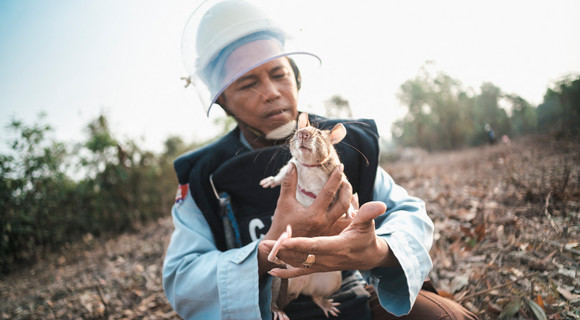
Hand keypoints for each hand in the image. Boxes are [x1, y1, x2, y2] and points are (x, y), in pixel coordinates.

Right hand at [257, 162, 353, 276]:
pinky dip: (347, 212)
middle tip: (345, 178)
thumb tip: (292, 165)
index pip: (328, 193)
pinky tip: (348, 204)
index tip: (340, 166)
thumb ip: (289, 183)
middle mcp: (324, 224)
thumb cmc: (281, 224)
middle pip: (343, 204)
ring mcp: (329, 231)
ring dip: (349, 200)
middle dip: (346, 189)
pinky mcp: (330, 235)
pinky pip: (344, 222)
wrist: (282, 247)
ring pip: (346, 214)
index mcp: (313, 215)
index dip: (335, 178)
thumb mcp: (284, 203)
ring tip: (347, 189)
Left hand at [262, 201, 398, 278]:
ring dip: (279, 258)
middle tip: (265, 244)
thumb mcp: (368, 225)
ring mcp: (322, 266)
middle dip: (282, 250)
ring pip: (298, 264)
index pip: (316, 246)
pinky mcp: (318, 268)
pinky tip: (272, 271)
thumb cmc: (366, 238)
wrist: (367, 258)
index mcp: (338, 247)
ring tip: (263, 249)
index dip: (300, 244)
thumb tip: (380, 204)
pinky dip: (286, 274)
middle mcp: (328, 259)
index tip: (284, 240)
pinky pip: (300, 273)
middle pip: (302, 256)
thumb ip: (368, 213)